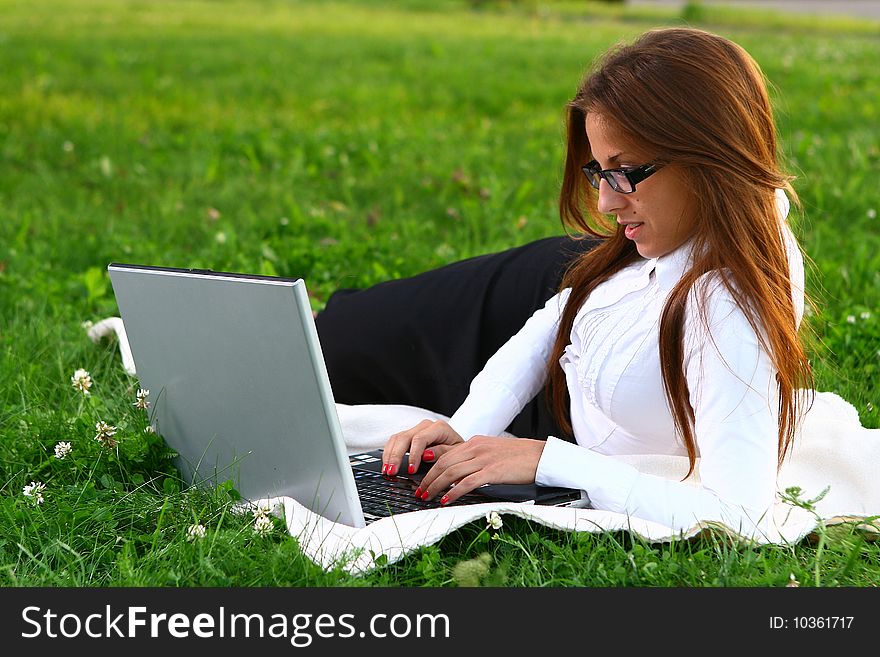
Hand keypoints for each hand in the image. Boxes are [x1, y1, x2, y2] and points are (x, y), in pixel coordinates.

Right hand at [381, 419, 464, 476]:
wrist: (459, 447)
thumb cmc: (459, 451)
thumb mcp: (456, 454)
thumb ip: (442, 452)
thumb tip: (426, 455)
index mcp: (439, 428)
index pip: (420, 439)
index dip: (413, 455)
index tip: (411, 470)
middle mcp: (425, 426)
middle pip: (404, 437)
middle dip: (396, 456)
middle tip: (391, 471)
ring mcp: (416, 430)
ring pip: (397, 438)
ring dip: (390, 455)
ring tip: (386, 471)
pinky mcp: (409, 436)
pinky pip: (395, 441)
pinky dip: (389, 453)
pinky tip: (387, 465)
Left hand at [414, 436, 545, 504]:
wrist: (540, 456)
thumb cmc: (518, 457)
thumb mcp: (491, 451)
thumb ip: (474, 457)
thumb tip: (457, 472)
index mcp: (474, 442)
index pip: (445, 454)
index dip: (429, 467)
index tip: (421, 479)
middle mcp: (476, 447)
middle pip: (443, 462)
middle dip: (428, 478)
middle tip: (420, 491)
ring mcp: (484, 459)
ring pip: (451, 472)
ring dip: (436, 486)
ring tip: (428, 497)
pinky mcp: (492, 471)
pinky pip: (467, 482)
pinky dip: (453, 492)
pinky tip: (447, 500)